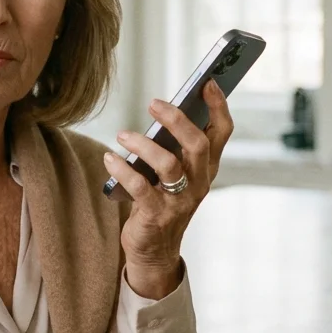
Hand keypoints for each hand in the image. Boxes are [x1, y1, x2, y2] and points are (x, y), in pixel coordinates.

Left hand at [102, 80, 234, 299]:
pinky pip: (141, 188)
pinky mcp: (157, 215)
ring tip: (122, 135)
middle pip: (198, 145)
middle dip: (177, 120)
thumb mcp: (175, 173)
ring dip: (143, 145)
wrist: (155, 250)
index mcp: (207, 168)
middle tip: (153, 103)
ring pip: (168, 165)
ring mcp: (180, 201)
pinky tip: (109, 158)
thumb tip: (161, 111)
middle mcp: (199, 183)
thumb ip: (173, 146)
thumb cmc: (163, 201)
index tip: (208, 82)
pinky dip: (123, 170)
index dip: (218, 106)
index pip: (222, 132)